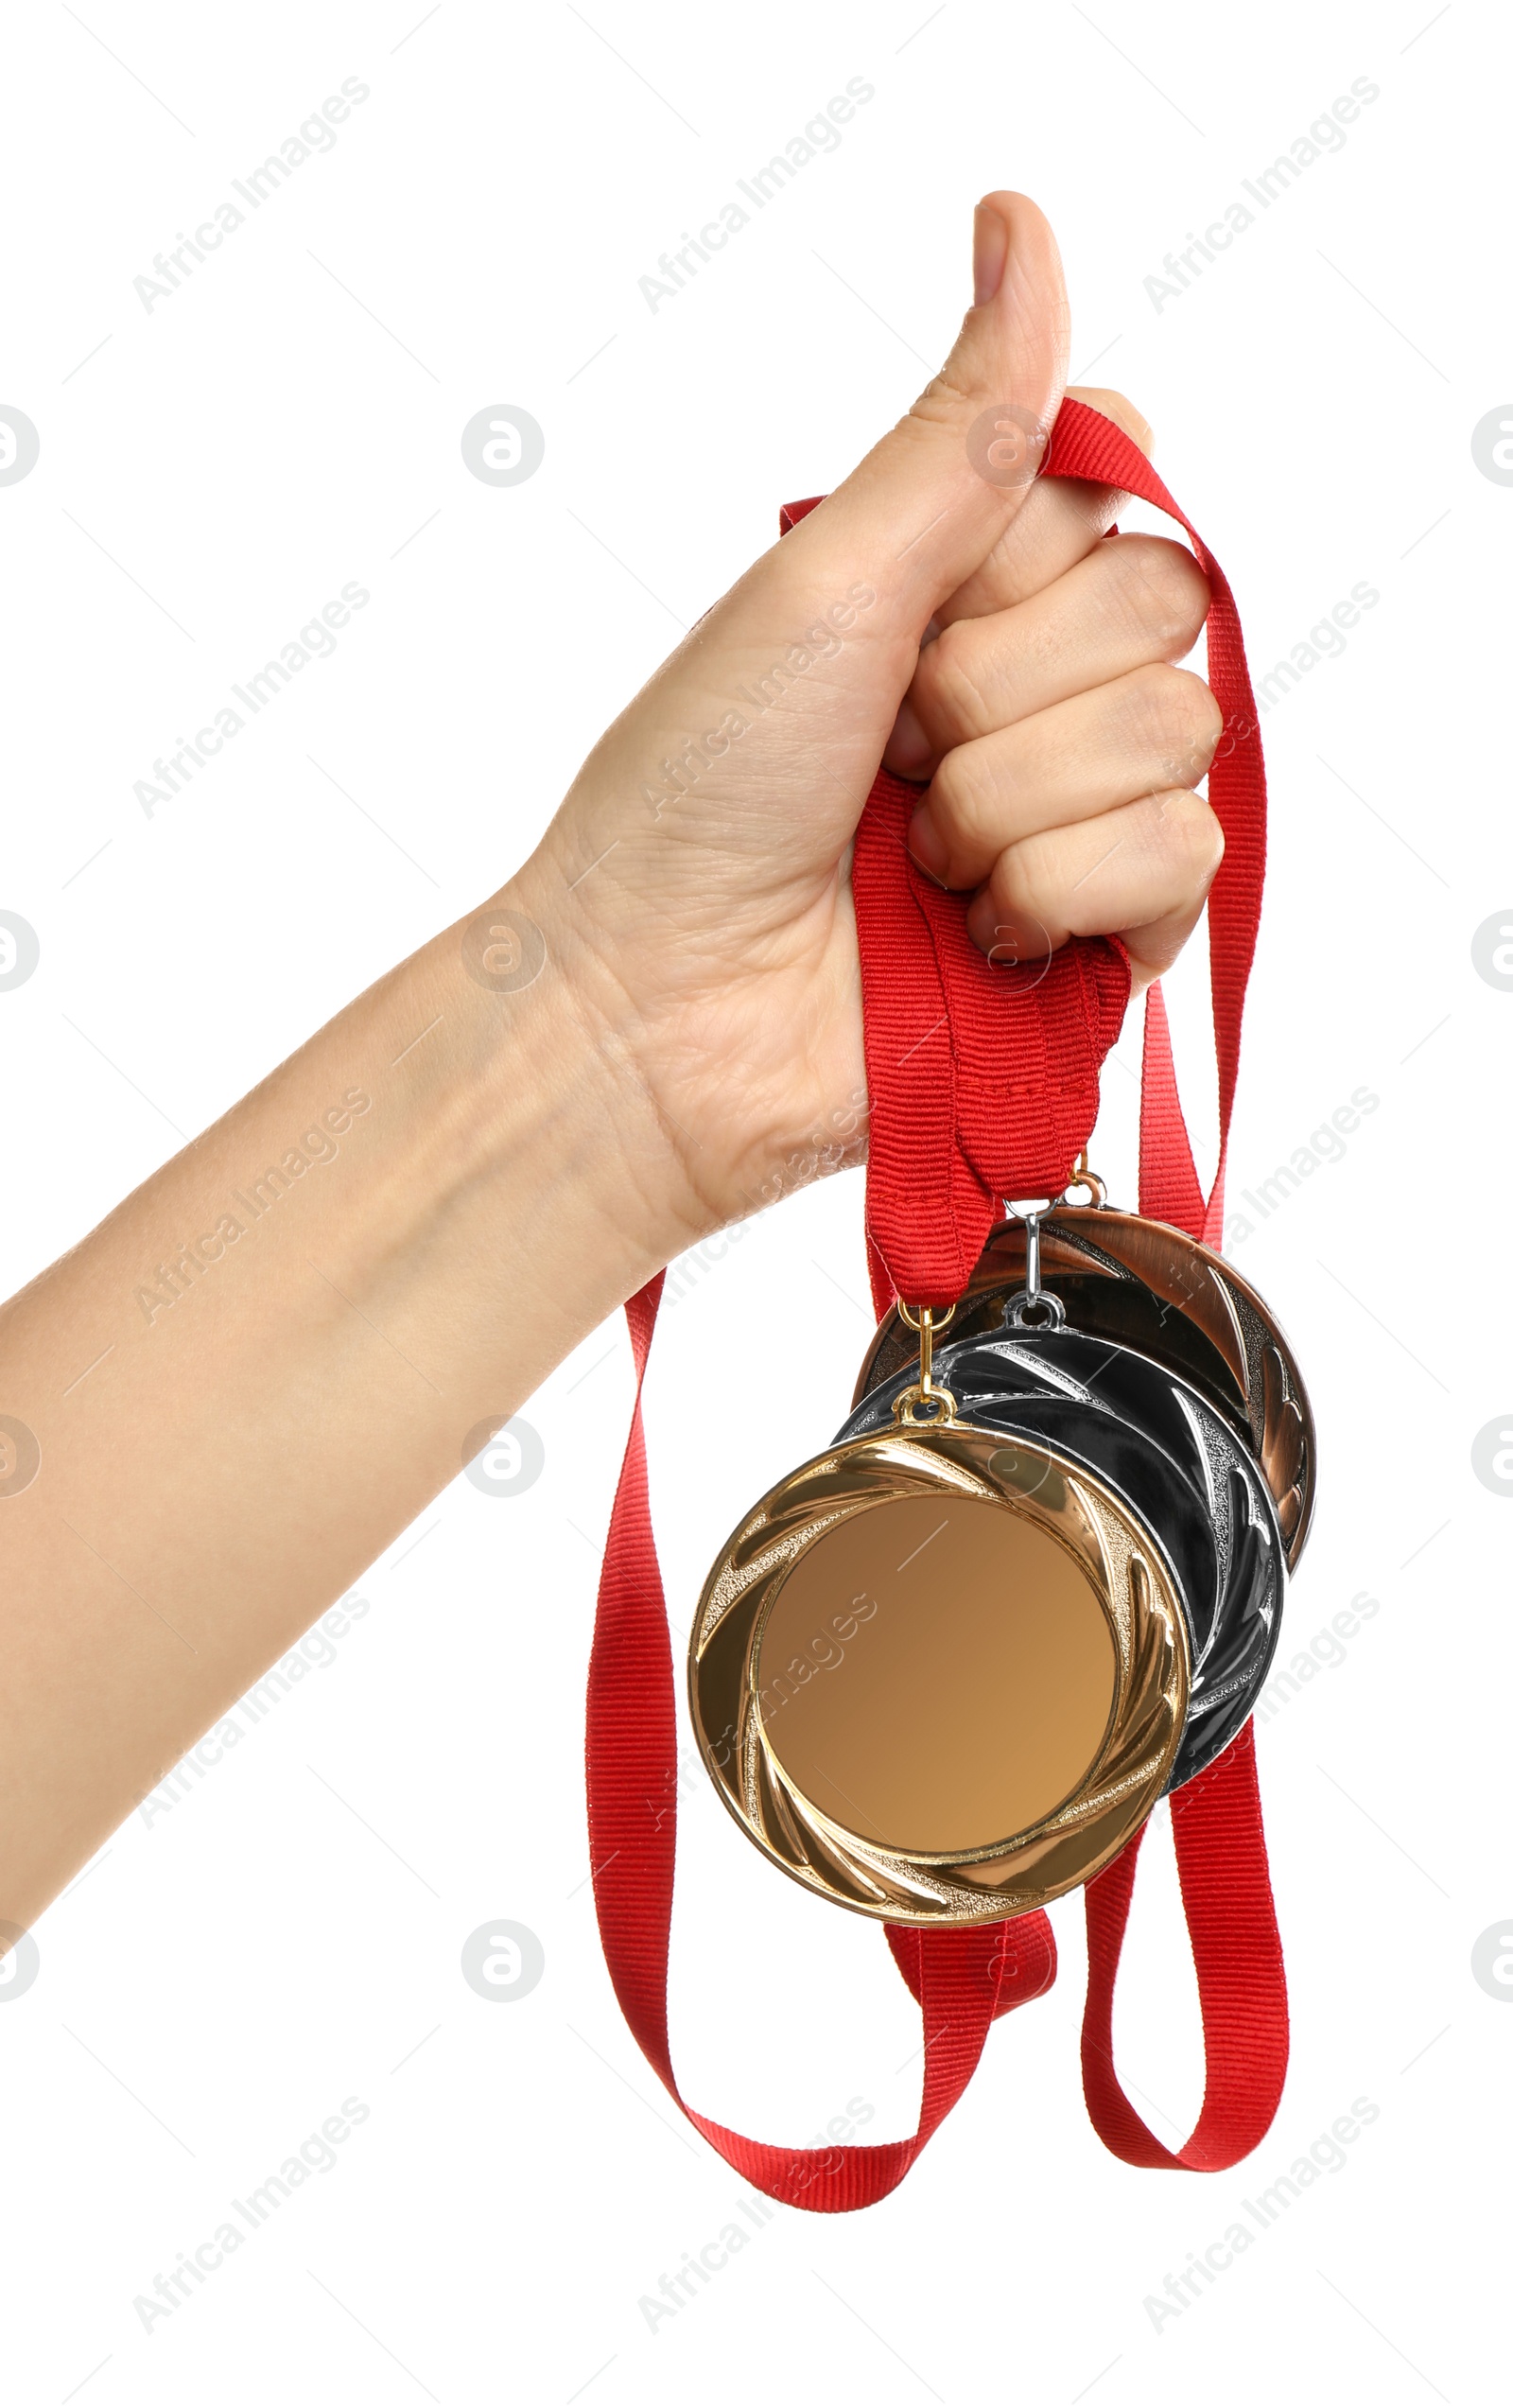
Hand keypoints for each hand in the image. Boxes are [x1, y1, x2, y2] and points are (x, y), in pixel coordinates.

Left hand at [516, 193, 1221, 1247]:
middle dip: (996, 689)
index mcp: (965, 587)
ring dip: (1009, 803)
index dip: (1024, 552)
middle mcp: (1034, 689)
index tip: (916, 612)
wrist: (658, 1011)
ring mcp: (1075, 813)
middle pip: (1157, 611)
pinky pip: (1183, 862)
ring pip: (1175, 737)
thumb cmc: (699, 796)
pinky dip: (1057, 893)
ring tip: (910, 855)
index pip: (1111, 486)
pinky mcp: (1104, 934)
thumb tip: (1021, 224)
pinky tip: (972, 929)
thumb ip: (962, 427)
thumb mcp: (827, 580)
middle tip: (890, 751)